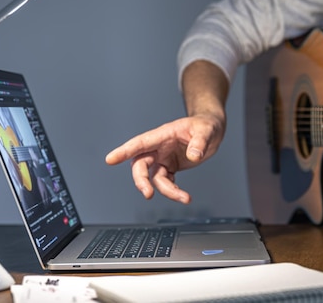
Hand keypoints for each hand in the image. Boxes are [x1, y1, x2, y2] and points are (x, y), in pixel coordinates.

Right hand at [105, 113, 224, 203]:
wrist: (211, 131)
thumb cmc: (205, 125)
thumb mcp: (206, 130)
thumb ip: (200, 142)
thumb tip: (194, 155)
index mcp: (162, 135)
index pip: (140, 142)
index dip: (124, 151)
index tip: (110, 159)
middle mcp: (158, 148)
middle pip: (140, 165)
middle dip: (141, 180)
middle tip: (148, 193)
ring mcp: (163, 158)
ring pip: (153, 178)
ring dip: (166, 191)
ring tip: (184, 198)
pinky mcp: (170, 167)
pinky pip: (166, 182)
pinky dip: (173, 191)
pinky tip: (183, 196)